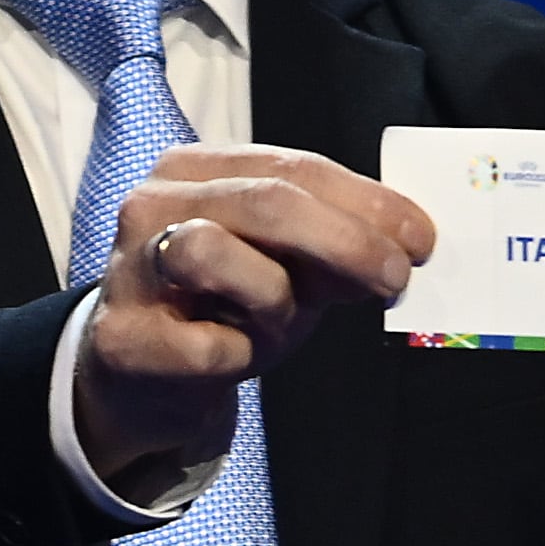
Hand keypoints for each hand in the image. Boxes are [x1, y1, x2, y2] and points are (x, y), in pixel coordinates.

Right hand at [74, 144, 436, 487]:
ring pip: (213, 253)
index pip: (294, 167)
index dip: (366, 201)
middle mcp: (154, 203)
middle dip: (344, 239)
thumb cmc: (221, 308)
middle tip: (395, 277)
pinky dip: (234, 356)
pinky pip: (204, 345)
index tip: (421, 237)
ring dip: (271, 297)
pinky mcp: (122, 338)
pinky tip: (229, 357)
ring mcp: (130, 268)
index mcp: (197, 170)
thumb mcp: (285, 266)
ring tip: (277, 323)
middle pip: (264, 201)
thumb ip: (335, 247)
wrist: (140, 378)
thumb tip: (407, 243)